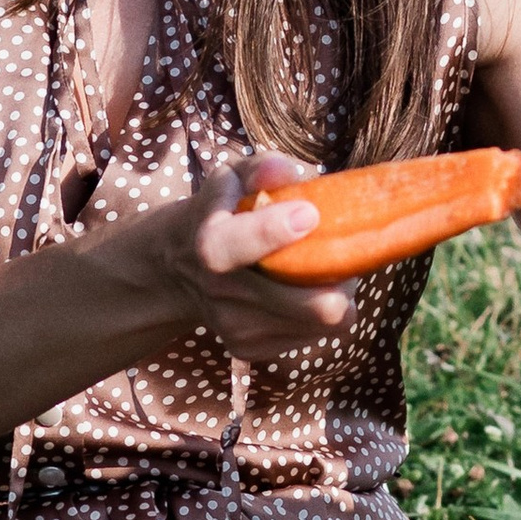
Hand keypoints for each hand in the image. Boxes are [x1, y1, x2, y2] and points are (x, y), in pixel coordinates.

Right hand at [150, 152, 356, 361]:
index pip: (238, 247)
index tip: (308, 214)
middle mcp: (222, 294)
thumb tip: (283, 172)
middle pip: (316, 306)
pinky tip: (302, 291)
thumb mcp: (233, 177)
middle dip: (343, 276)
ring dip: (337, 294)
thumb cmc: (221, 211)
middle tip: (340, 250)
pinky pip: (315, 336)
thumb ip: (261, 170)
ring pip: (327, 323)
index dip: (276, 232)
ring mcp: (237, 329)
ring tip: (319, 268)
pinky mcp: (250, 350)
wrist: (177, 269)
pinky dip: (319, 314)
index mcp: (210, 246)